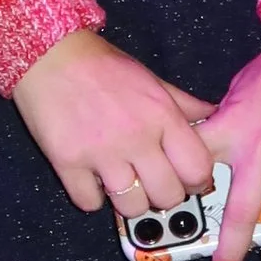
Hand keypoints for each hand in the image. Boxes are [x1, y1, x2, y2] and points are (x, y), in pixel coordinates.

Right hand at [12, 28, 217, 222]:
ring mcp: (100, 153)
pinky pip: (89, 203)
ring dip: (129, 201)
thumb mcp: (151, 78)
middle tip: (152, 183)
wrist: (48, 53)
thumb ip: (183, 103)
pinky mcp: (68, 162)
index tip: (185, 179)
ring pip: (131, 207)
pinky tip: (92, 179)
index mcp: (162, 116)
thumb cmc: (102, 65)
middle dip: (163, 195)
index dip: (196, 181)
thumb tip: (212, 116)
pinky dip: (92, 197)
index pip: (197, 170)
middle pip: (168, 196)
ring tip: (122, 184)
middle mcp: (136, 138)